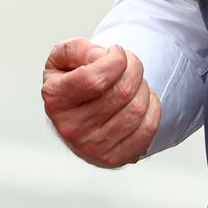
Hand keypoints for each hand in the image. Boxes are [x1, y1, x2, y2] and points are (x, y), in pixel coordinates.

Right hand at [41, 38, 158, 166]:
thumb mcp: (63, 58)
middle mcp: (70, 128)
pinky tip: (141, 101)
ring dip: (143, 88)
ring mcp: (92, 147)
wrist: (77, 115)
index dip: (115, 60)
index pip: (94, 78)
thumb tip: (100, 56)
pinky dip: (152, 108)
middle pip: (121, 92)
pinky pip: (148, 129)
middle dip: (134, 69)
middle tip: (131, 64)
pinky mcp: (113, 158)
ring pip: (136, 109)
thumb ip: (77, 49)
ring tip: (134, 83)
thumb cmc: (72, 81)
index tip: (116, 52)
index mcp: (55, 99)